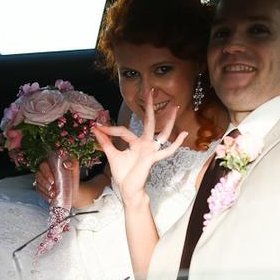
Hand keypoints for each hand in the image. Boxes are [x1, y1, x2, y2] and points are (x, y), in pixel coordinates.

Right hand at [34, 159, 79, 202]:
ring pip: (38, 183)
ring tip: (52, 194)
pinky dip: (44, 195)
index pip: (44, 165)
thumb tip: (66, 164)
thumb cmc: (73, 177)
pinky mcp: (41, 188)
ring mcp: (41, 180)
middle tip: (51, 187)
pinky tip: (50, 198)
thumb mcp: (75, 169)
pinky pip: (39, 191)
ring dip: (44, 189)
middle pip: (38, 175)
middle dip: (44, 182)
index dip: (46, 173)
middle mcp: (44, 170)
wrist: (72, 190)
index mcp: (50, 163)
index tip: (52, 180)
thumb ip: (73, 164)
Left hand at [93, 88, 187, 207]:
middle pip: (149, 121)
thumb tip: (95, 128)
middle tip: (151, 90)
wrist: (128, 189)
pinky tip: (184, 134)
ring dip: (169, 120)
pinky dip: (176, 143)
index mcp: (136, 142)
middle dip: (150, 106)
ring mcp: (151, 150)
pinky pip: (167, 150)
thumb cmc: (123, 174)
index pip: (123, 130)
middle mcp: (145, 143)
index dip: (109, 129)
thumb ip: (105, 142)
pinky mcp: (153, 157)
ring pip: (162, 132)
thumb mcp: (112, 155)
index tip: (97, 127)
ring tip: (175, 107)